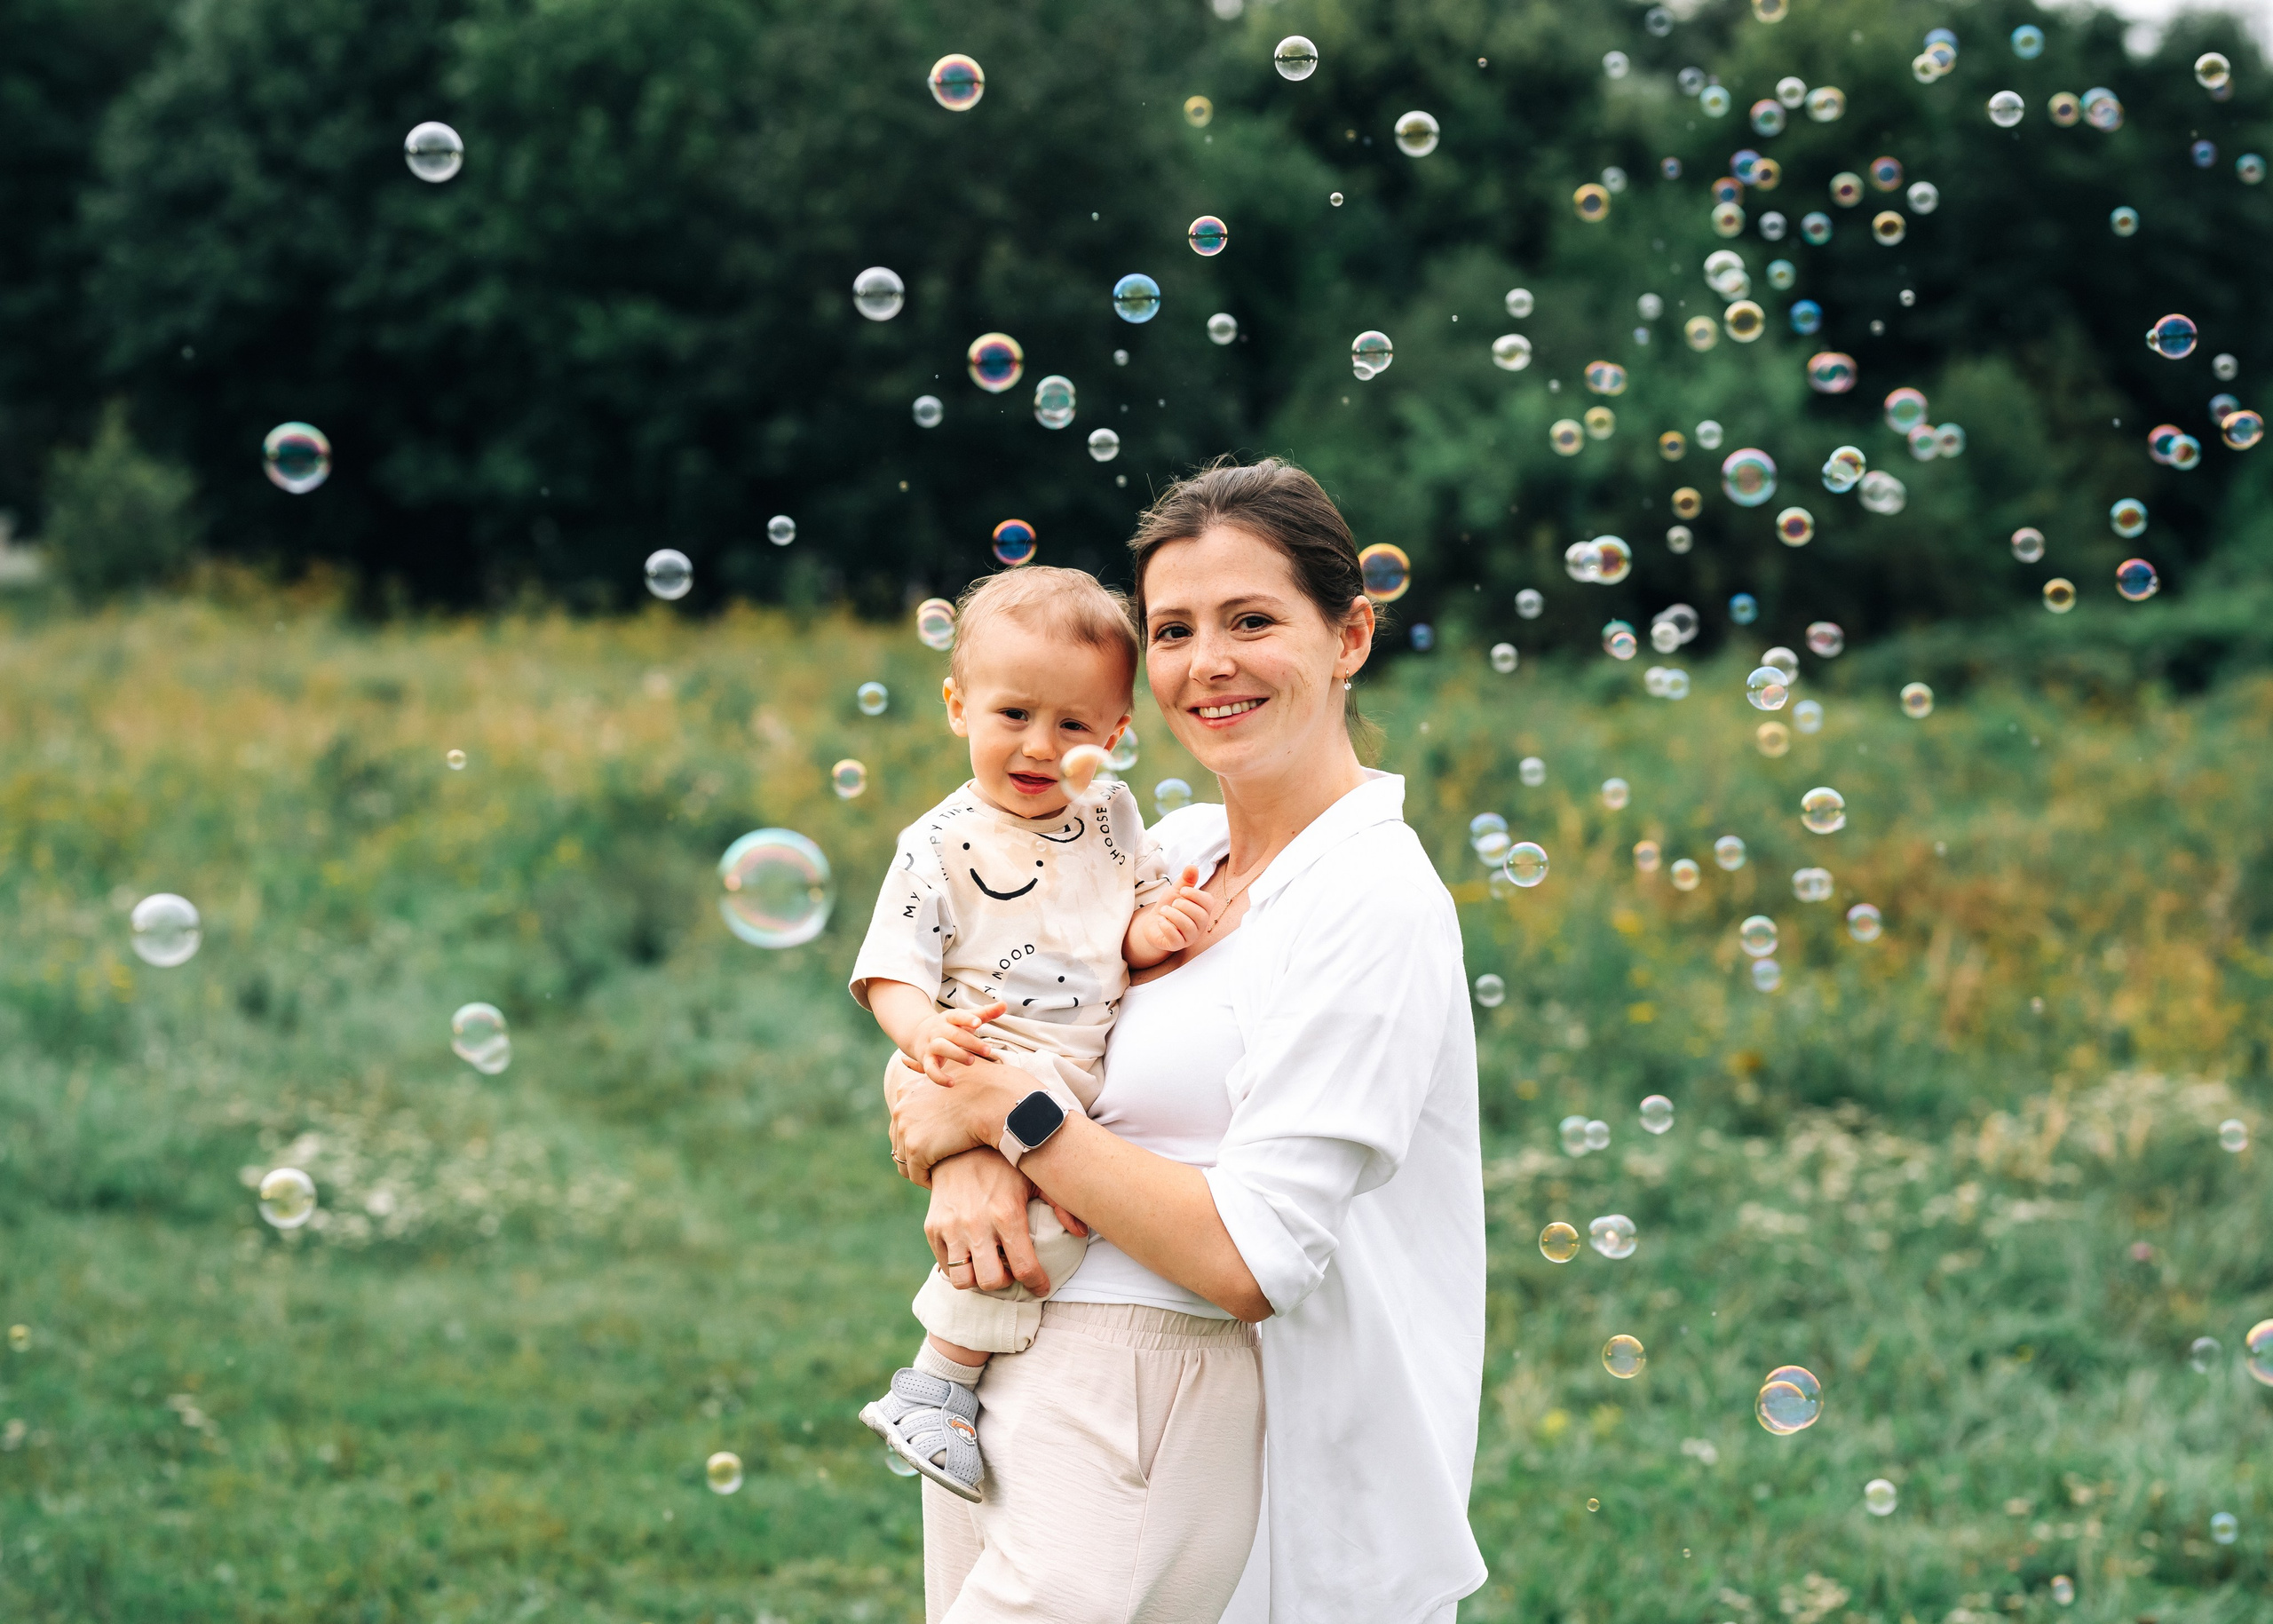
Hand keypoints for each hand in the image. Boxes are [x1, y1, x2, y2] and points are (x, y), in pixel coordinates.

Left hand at [890, 1050, 1023, 1184]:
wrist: (997, 1102)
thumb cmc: (983, 1085)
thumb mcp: (950, 1070)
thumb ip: (925, 1067)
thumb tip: (904, 1058)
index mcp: (906, 1091)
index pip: (902, 1122)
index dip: (920, 1133)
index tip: (938, 1140)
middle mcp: (900, 1109)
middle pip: (900, 1141)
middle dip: (917, 1153)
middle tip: (938, 1161)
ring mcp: (906, 1129)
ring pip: (906, 1160)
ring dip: (921, 1168)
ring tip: (940, 1172)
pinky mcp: (917, 1149)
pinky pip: (916, 1174)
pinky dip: (927, 1179)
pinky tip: (942, 1179)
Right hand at [903, 1002, 1004, 1084]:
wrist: (917, 1033)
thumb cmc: (949, 1026)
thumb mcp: (965, 1018)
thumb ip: (985, 1012)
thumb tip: (1004, 1004)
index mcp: (949, 1018)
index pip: (958, 1016)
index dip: (967, 1018)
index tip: (978, 1022)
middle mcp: (939, 1030)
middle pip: (953, 1034)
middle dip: (970, 1042)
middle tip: (987, 1050)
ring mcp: (932, 1045)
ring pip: (941, 1048)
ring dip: (956, 1054)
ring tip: (971, 1061)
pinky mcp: (926, 1060)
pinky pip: (930, 1069)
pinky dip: (939, 1077)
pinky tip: (951, 1083)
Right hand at [926, 1149, 1052, 1294]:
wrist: (958, 1143)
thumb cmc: (1002, 1163)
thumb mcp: (1034, 1178)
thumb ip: (1060, 1204)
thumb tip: (1081, 1231)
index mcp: (1006, 1214)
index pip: (1024, 1267)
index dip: (1037, 1284)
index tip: (1040, 1286)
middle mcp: (977, 1224)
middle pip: (991, 1281)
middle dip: (1004, 1282)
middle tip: (1010, 1270)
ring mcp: (951, 1227)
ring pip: (963, 1281)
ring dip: (978, 1278)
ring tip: (987, 1264)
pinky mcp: (932, 1227)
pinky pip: (945, 1266)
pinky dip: (958, 1268)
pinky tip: (971, 1254)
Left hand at [1123, 865, 1228, 967]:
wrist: (1153, 924)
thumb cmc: (1169, 907)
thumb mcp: (1176, 891)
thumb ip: (1186, 880)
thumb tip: (1193, 866)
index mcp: (1203, 910)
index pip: (1208, 902)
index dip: (1196, 895)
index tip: (1183, 891)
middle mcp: (1200, 925)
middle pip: (1200, 915)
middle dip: (1184, 906)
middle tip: (1173, 903)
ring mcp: (1190, 937)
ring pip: (1188, 926)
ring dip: (1173, 915)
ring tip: (1164, 911)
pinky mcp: (1177, 945)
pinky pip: (1176, 938)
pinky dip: (1166, 926)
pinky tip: (1161, 921)